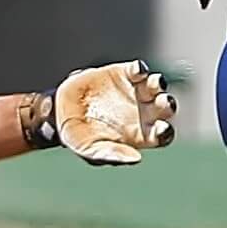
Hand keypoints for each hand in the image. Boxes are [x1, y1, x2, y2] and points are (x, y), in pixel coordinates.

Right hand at [27, 59, 177, 164]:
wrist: (58, 111)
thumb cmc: (79, 136)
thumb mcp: (90, 149)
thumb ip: (111, 154)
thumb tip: (136, 158)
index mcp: (142, 134)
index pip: (163, 134)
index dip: (165, 131)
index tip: (161, 129)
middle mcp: (145, 112)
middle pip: (165, 108)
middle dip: (167, 104)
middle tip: (163, 102)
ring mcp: (137, 91)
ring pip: (157, 86)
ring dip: (158, 83)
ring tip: (153, 83)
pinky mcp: (125, 74)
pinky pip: (139, 70)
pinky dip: (140, 69)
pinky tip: (137, 71)